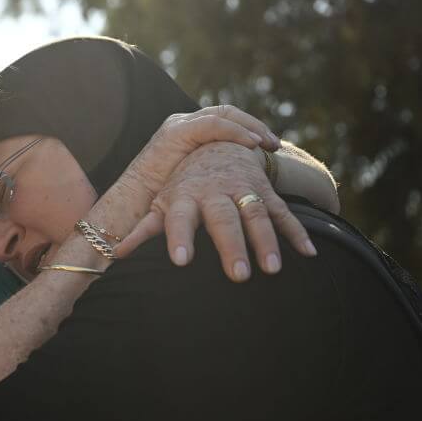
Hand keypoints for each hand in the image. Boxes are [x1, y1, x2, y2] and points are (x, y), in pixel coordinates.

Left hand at [116, 142, 316, 281]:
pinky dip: (297, 232)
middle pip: (223, 220)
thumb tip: (113, 254)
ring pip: (256, 215)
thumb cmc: (182, 184)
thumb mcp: (161, 202)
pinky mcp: (265, 191)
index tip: (180, 261)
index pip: (179, 219)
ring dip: (266, 242)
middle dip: (230, 246)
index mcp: (185, 197)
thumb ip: (142, 229)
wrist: (217, 144)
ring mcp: (242, 190)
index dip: (179, 238)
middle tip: (236, 276)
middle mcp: (214, 192)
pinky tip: (308, 254)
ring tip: (272, 270)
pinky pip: (283, 213)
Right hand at [119, 104, 280, 194]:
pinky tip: (252, 145)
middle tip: (274, 144)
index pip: (223, 121)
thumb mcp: (191, 186)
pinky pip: (213, 125)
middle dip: (254, 126)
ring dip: (250, 127)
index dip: (247, 130)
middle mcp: (182, 125)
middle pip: (226, 112)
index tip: (268, 147)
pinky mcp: (176, 134)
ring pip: (223, 114)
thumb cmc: (158, 205)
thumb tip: (239, 185)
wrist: (129, 207)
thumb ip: (210, 177)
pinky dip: (235, 132)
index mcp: (186, 135)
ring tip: (268, 144)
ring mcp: (178, 126)